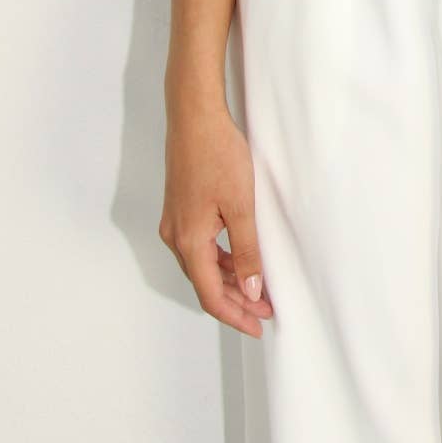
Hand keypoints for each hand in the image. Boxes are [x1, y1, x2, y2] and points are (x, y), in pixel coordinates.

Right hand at [159, 98, 275, 337]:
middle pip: (205, 284)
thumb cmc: (217, 155)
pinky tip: (241, 260)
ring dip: (229, 281)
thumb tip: (252, 290)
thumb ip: (247, 251)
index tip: (258, 326)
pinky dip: (221, 260)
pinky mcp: (180, 210)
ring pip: (202, 266)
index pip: (211, 295)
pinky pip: (200, 247)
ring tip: (258, 290)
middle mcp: (176, 237)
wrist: (195, 117)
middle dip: (235, 301)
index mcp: (189, 242)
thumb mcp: (241, 206)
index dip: (235, 315)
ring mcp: (175, 223)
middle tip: (265, 311)